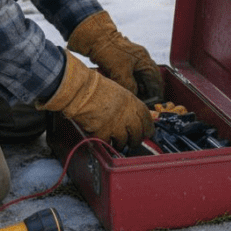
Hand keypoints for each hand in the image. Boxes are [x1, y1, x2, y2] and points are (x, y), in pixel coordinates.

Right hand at [37, 51, 153, 149]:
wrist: (81, 90)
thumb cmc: (95, 87)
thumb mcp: (118, 92)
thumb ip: (127, 105)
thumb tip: (132, 116)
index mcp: (131, 102)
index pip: (147, 119)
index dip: (149, 128)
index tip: (148, 133)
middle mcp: (127, 115)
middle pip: (137, 134)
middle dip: (136, 140)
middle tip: (133, 142)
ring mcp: (115, 125)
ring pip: (124, 142)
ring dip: (121, 143)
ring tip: (116, 142)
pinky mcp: (103, 133)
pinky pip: (108, 143)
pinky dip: (106, 143)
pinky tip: (103, 139)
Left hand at [67, 11, 163, 103]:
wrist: (96, 38)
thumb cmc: (110, 52)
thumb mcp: (121, 72)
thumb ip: (130, 86)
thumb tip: (135, 96)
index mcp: (145, 60)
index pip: (155, 80)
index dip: (155, 93)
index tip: (154, 103)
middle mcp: (141, 60)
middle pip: (149, 79)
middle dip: (147, 91)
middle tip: (145, 103)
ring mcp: (133, 60)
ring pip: (139, 78)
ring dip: (138, 88)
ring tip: (136, 98)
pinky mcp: (123, 61)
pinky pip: (130, 75)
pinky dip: (130, 83)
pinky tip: (126, 90)